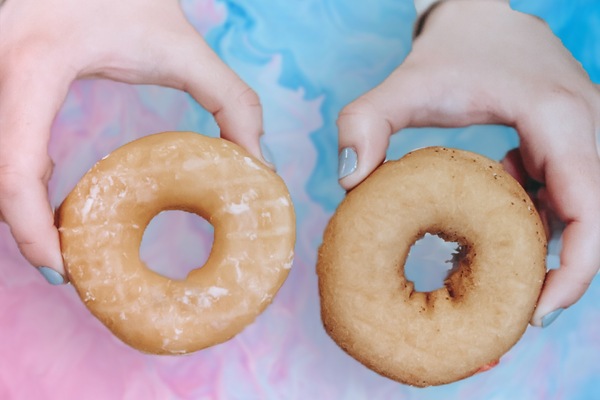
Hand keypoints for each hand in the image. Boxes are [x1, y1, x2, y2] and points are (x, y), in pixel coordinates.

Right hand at [0, 0, 265, 282]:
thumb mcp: (182, 46)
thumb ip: (232, 102)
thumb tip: (257, 163)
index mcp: (37, 66)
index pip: (13, 171)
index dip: (29, 232)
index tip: (61, 269)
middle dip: (24, 227)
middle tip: (68, 260)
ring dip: (17, 203)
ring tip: (61, 231)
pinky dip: (14, 173)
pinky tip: (46, 187)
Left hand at [336, 0, 599, 326]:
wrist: (480, 15)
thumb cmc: (450, 49)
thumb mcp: (403, 85)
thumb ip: (364, 124)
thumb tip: (349, 181)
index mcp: (558, 118)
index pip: (590, 207)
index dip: (574, 269)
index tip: (535, 312)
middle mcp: (585, 129)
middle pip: (593, 222)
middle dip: (558, 275)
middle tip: (511, 316)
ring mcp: (582, 137)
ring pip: (580, 214)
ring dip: (543, 251)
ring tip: (492, 279)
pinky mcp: (566, 144)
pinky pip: (563, 197)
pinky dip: (533, 222)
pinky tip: (489, 229)